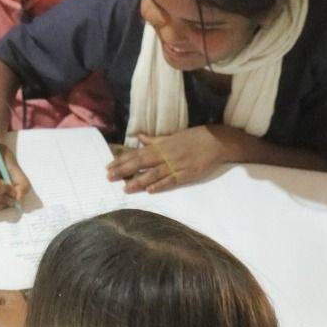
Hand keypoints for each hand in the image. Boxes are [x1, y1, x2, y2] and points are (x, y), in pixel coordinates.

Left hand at [106, 125, 250, 193]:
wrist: (218, 141)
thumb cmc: (194, 138)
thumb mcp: (173, 136)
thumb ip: (155, 139)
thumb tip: (139, 137)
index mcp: (161, 145)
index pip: (137, 153)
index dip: (122, 160)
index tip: (108, 166)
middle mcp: (166, 154)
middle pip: (142, 162)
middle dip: (124, 170)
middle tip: (109, 177)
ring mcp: (177, 164)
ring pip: (154, 173)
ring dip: (139, 181)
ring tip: (125, 188)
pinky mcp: (188, 174)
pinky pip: (172, 180)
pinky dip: (161, 185)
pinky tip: (150, 190)